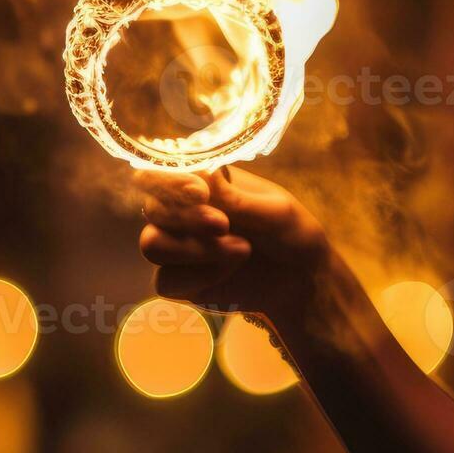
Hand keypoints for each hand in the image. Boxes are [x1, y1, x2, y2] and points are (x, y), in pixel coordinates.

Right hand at [133, 166, 330, 319]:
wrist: (302, 283)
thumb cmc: (290, 235)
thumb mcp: (273, 212)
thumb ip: (234, 199)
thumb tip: (200, 176)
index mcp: (203, 181)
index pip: (161, 170)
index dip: (169, 180)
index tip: (200, 193)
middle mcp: (183, 210)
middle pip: (152, 207)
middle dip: (187, 218)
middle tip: (224, 226)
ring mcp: (177, 245)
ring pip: (151, 243)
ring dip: (194, 250)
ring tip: (241, 251)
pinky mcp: (177, 280)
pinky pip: (164, 280)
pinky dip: (198, 278)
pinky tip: (228, 272)